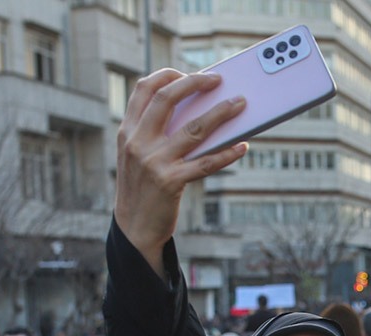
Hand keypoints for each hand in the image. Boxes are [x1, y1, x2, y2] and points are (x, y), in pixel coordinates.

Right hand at [114, 69, 248, 274]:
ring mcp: (154, 161)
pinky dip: (227, 154)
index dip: (167, 75)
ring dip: (221, 113)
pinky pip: (206, 163)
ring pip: (194, 128)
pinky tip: (242, 147)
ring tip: (239, 105)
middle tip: (218, 79)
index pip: (144, 89)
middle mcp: (138, 142)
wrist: (134, 228)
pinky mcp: (171, 182)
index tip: (188, 73)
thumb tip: (198, 111)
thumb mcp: (137, 155)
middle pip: (168, 99)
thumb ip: (155, 132)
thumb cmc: (142, 187)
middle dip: (195, 83)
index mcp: (128, 131)